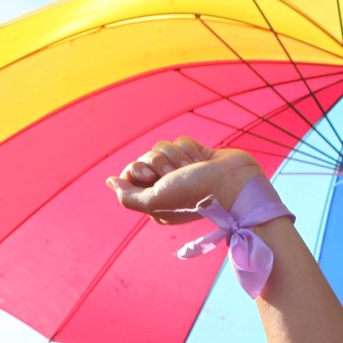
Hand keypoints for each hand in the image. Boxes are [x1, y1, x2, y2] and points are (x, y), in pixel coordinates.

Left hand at [107, 137, 263, 223]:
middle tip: (175, 175)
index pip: (130, 173)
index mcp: (154, 201)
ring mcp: (181, 171)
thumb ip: (128, 196)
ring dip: (178, 157)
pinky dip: (190, 149)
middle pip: (145, 157)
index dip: (137, 169)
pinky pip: (180, 141)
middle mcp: (166, 186)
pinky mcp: (195, 156)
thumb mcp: (154, 201)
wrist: (233, 183)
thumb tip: (109, 182)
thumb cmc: (194, 195)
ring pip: (164, 147)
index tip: (150, 175)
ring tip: (193, 170)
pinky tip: (202, 162)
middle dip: (160, 162)